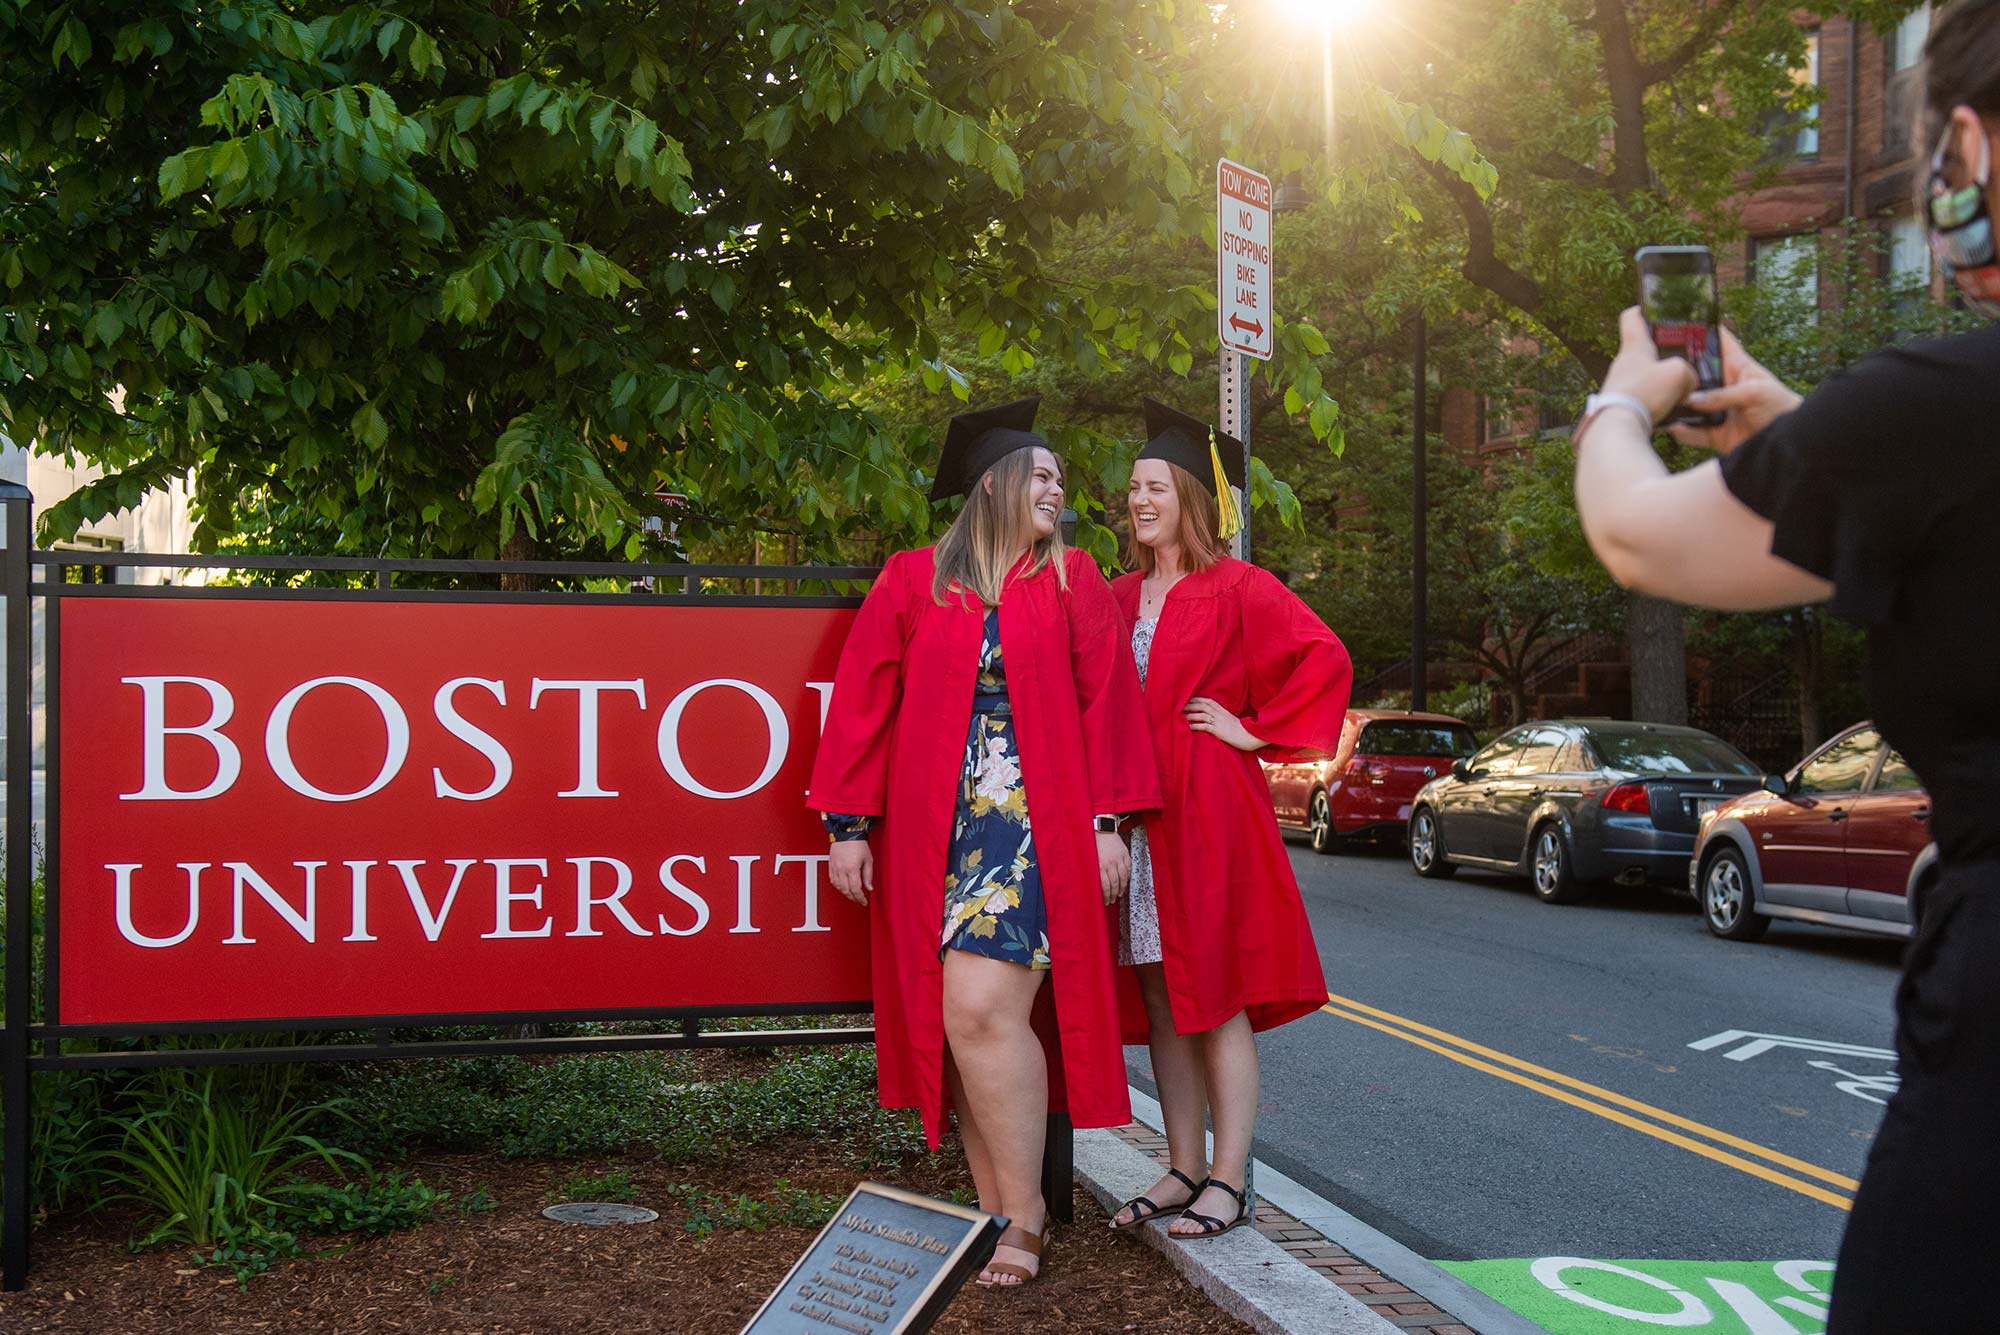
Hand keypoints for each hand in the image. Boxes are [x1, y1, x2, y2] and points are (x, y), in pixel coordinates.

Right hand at [829, 839, 872, 905]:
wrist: (847, 833)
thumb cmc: (858, 844)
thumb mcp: (868, 860)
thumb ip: (868, 875)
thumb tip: (869, 887)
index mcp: (852, 868)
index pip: (855, 889)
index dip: (860, 898)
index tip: (863, 902)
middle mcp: (842, 869)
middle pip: (846, 890)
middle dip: (853, 898)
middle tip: (859, 900)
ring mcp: (835, 868)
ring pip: (838, 887)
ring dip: (845, 893)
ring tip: (852, 895)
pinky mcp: (831, 865)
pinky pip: (832, 880)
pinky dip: (838, 886)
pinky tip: (843, 887)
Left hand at [1096, 831, 1130, 904]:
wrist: (1102, 829)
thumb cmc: (1093, 843)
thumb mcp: (1089, 859)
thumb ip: (1093, 872)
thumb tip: (1094, 886)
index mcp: (1100, 866)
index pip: (1105, 886)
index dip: (1106, 896)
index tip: (1106, 901)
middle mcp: (1110, 863)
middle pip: (1114, 884)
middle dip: (1113, 894)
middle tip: (1112, 900)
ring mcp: (1119, 859)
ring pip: (1123, 878)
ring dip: (1121, 888)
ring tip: (1119, 894)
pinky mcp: (1125, 854)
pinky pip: (1128, 868)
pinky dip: (1127, 876)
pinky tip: (1125, 882)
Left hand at [1184, 696, 1261, 751]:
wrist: (1251, 737)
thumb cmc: (1240, 730)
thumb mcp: (1229, 719)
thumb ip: (1219, 716)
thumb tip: (1209, 717)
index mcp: (1222, 710)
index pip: (1206, 700)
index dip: (1194, 699)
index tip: (1184, 699)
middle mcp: (1220, 713)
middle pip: (1201, 705)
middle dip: (1189, 705)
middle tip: (1176, 707)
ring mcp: (1219, 722)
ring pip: (1201, 714)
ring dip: (1189, 715)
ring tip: (1179, 717)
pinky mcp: (1219, 731)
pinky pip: (1205, 726)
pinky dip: (1195, 726)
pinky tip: (1187, 728)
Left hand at [1600, 307, 1699, 425]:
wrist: (1617, 428)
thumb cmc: (1644, 393)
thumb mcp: (1679, 374)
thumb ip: (1688, 372)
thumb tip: (1687, 384)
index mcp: (1634, 346)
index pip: (1632, 317)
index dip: (1643, 310)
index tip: (1653, 310)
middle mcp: (1623, 363)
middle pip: (1642, 349)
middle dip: (1663, 353)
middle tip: (1683, 358)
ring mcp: (1619, 384)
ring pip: (1644, 375)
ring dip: (1660, 380)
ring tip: (1681, 388)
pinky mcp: (1619, 405)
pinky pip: (1642, 396)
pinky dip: (1655, 399)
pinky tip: (1669, 408)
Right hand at [1667, 325, 1800, 454]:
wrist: (1789, 443)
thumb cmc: (1781, 408)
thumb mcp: (1754, 392)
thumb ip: (1722, 394)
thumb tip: (1691, 400)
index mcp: (1737, 367)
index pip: (1720, 342)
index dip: (1703, 330)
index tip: (1681, 322)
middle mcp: (1723, 386)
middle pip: (1696, 373)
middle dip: (1679, 370)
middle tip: (1656, 365)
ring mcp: (1717, 410)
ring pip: (1689, 404)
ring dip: (1676, 403)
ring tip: (1659, 399)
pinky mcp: (1714, 433)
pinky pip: (1692, 432)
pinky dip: (1681, 431)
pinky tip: (1671, 427)